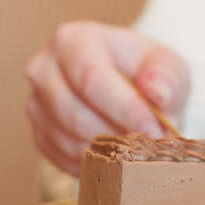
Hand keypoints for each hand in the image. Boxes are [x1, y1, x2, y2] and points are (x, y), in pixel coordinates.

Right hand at [25, 22, 189, 175]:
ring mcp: (36, 103)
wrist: (130, 88)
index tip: (155, 130)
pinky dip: (95, 164)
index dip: (125, 109)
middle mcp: (43, 68)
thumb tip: (157, 93)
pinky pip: (63, 158)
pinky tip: (119, 156)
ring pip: (69, 141)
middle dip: (117, 135)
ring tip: (139, 150)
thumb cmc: (147, 73)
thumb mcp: (169, 67)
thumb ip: (167, 78)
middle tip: (150, 146)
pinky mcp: (39, 133)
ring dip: (108, 153)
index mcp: (73, 40)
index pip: (91, 79)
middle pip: (74, 115)